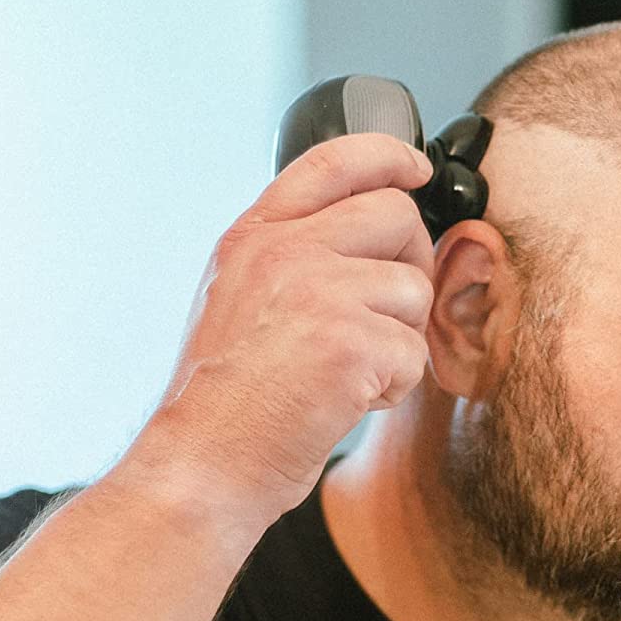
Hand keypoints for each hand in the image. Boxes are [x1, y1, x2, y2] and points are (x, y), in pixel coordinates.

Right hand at [137, 132, 436, 518]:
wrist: (205, 463)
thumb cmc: (222, 401)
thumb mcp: (234, 301)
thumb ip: (289, 259)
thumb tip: (364, 244)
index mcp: (254, 237)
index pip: (334, 161)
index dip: (388, 157)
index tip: (415, 171)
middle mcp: (285, 251)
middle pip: (396, 217)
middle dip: (409, 265)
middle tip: (384, 315)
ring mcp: (318, 292)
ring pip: (413, 290)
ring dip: (398, 339)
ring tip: (347, 373)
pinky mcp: (351, 342)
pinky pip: (414, 352)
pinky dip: (392, 387)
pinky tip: (347, 401)